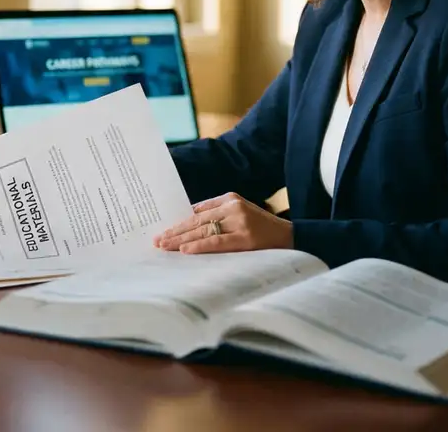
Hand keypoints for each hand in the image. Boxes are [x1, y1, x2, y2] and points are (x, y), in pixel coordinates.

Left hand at [153, 192, 292, 253]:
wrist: (290, 237)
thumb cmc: (262, 229)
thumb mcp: (240, 216)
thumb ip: (218, 216)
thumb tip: (188, 224)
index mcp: (230, 198)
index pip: (198, 210)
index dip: (179, 220)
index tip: (163, 229)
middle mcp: (232, 206)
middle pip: (197, 219)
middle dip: (175, 230)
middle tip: (157, 239)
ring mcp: (239, 221)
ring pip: (203, 230)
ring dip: (181, 239)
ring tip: (164, 245)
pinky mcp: (245, 237)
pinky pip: (216, 242)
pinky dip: (198, 245)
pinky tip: (184, 249)